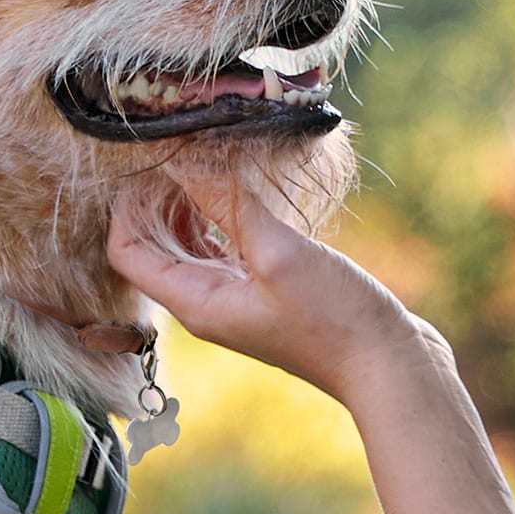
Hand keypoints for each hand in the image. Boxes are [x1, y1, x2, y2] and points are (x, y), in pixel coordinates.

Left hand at [109, 178, 445, 400]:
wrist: (387, 363)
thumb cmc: (334, 317)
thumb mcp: (278, 253)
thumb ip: (230, 206)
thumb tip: (189, 163)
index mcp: (195, 302)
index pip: (127, 253)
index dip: (128, 207)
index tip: (149, 162)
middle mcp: (206, 303)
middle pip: (153, 246)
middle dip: (156, 199)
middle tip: (177, 149)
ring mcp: (235, 298)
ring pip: (190, 245)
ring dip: (190, 204)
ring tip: (206, 158)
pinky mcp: (265, 290)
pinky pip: (224, 248)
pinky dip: (222, 216)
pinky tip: (240, 186)